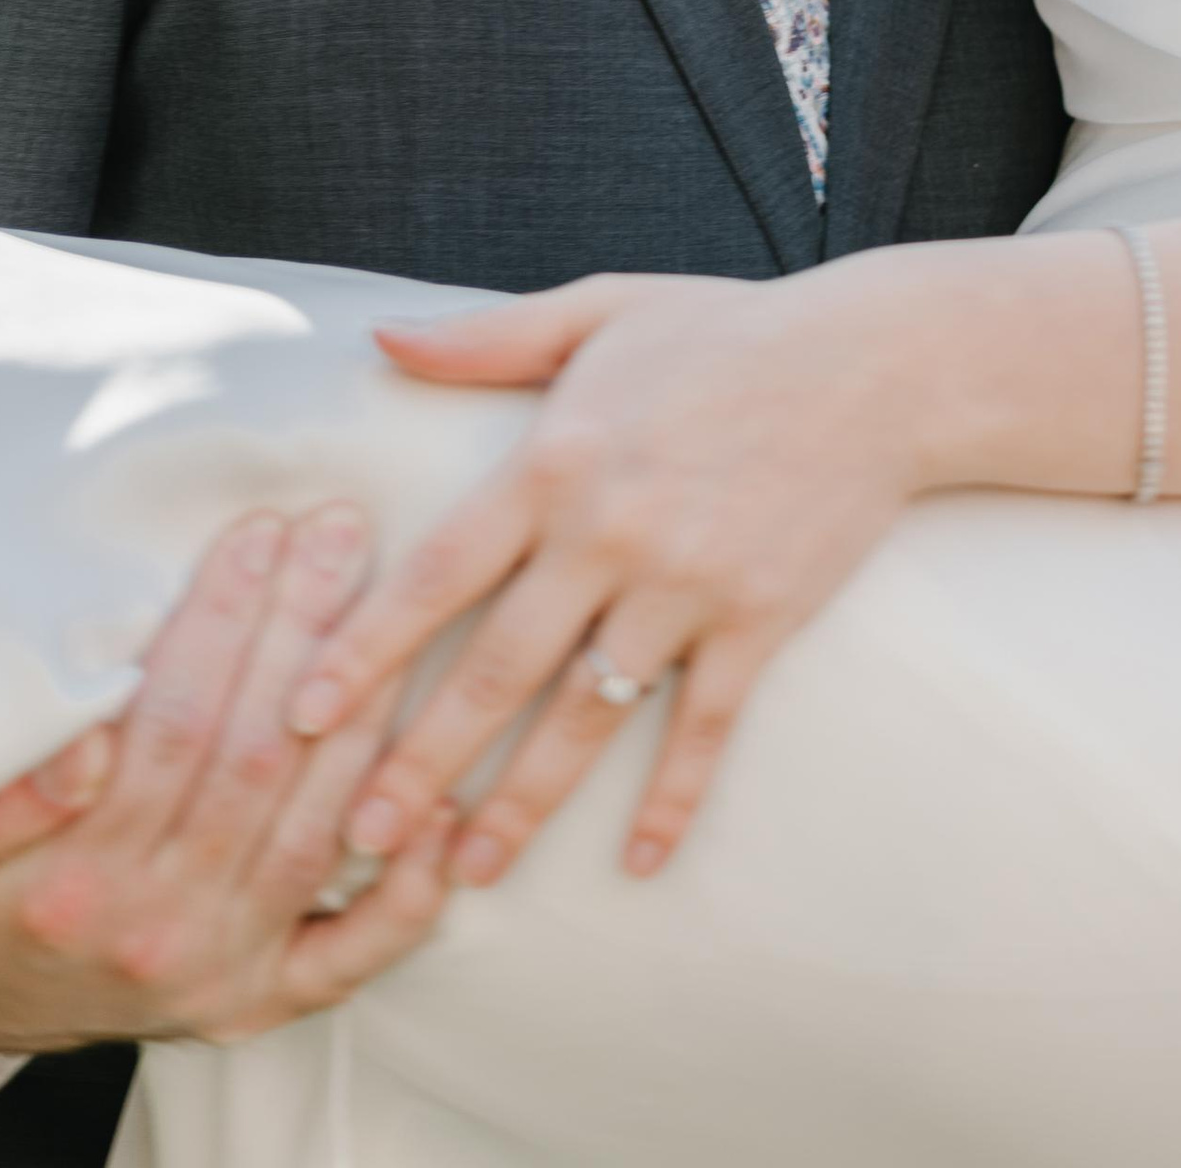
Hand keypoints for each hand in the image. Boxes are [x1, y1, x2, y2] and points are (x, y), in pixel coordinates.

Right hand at [0, 507, 453, 1055]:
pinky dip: (410, 890)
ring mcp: (219, 972)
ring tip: (399, 609)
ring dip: (366, 714)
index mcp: (73, 883)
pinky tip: (448, 813)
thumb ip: (0, 799)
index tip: (259, 533)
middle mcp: (156, 933)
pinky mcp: (262, 1000)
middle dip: (304, 632)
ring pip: (316, 828)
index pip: (171, 728)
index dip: (221, 624)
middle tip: (342, 533)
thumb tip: (85, 742)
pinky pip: (355, 953)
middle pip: (256, 760)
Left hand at [290, 259, 954, 893]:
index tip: (302, 716)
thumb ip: (488, 338)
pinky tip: (643, 860)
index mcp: (559, 459)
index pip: (439, 570)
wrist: (878, 363)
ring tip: (467, 870)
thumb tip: (380, 342)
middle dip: (421, 759)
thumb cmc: (730, 330)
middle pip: (496, 666)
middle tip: (356, 836)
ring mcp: (687, 583)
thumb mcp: (603, 310)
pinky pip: (704, 727)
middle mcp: (611, 531)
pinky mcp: (758, 620)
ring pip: (586, 714)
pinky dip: (674, 798)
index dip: (367, 647)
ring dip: (523, 800)